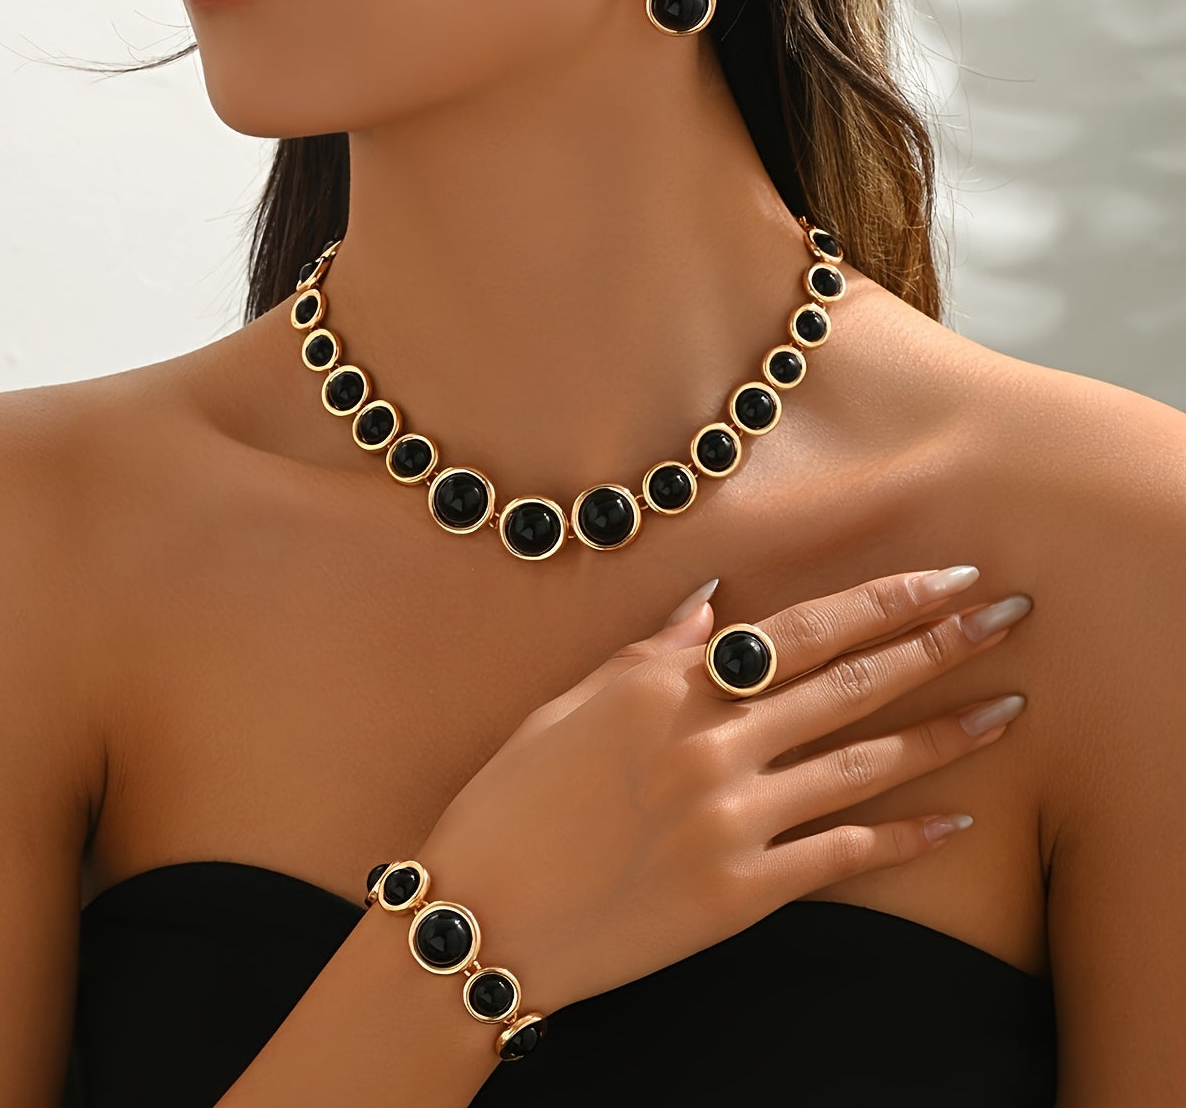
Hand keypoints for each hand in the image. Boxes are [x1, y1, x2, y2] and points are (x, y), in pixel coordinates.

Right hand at [415, 566, 1029, 1013]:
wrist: (483, 916)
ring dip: (944, 732)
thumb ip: (648, 652)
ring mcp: (731, 818)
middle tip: (1009, 616)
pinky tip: (959, 819)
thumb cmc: (510, 802)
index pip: (801, 629)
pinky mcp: (741, 892)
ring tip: (1008, 707)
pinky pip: (842, 854)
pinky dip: (905, 836)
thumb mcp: (568, 706)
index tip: (944, 576)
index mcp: (665, 686)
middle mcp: (710, 742)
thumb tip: (713, 602)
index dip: (883, 600)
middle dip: (939, 643)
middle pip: (851, 682)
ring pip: (864, 762)